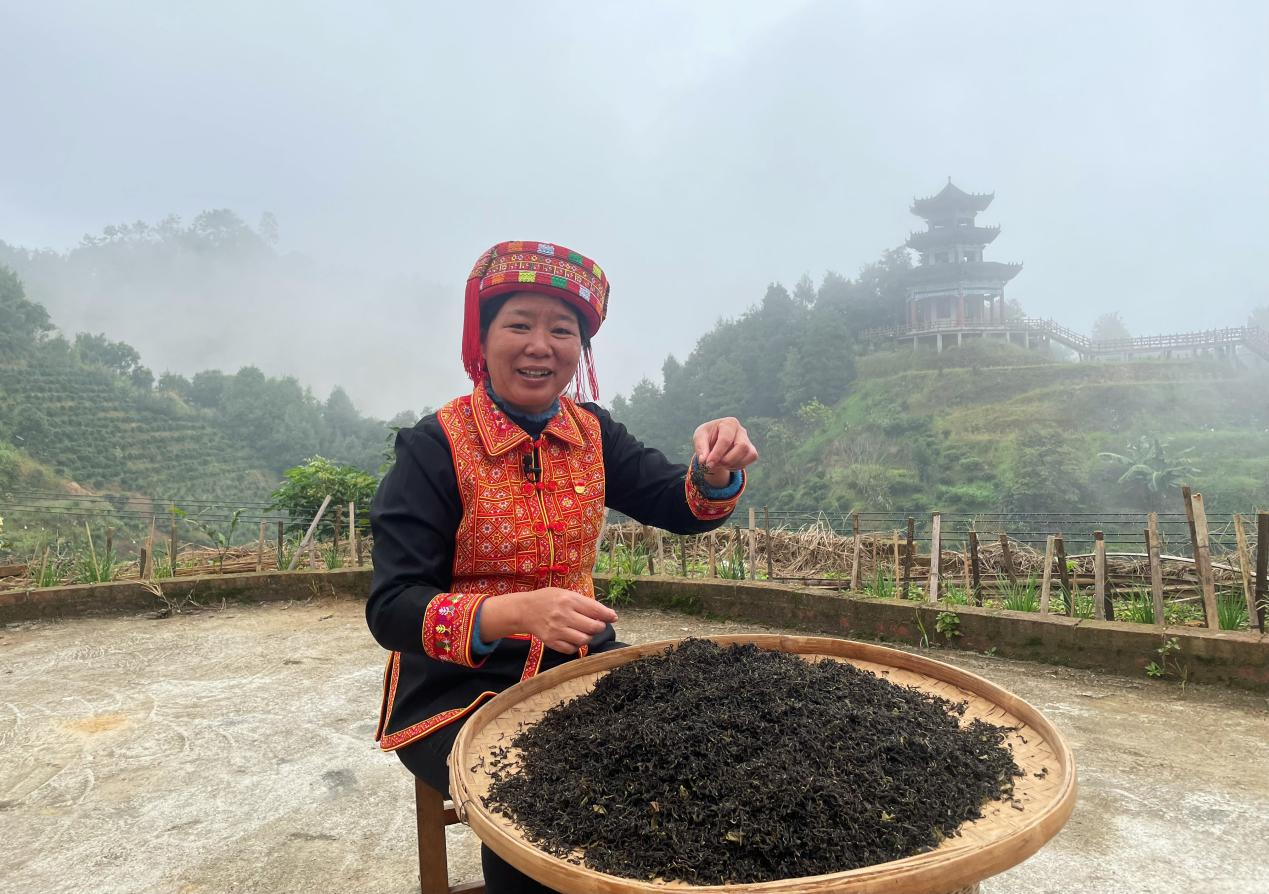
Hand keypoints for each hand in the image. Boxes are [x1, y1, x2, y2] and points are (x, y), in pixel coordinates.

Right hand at [480, 587, 616, 653]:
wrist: (524, 610)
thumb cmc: (548, 599)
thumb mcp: (565, 593)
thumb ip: (584, 602)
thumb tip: (606, 614)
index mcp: (569, 600)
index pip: (595, 610)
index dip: (608, 615)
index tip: (614, 617)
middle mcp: (563, 615)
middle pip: (593, 627)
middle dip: (600, 627)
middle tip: (598, 625)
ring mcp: (557, 630)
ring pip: (584, 640)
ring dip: (588, 637)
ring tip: (585, 632)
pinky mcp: (551, 642)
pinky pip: (571, 649)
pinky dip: (576, 646)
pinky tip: (574, 639)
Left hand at [692, 417, 758, 486]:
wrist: (714, 441)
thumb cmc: (707, 436)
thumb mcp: (699, 437)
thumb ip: (701, 447)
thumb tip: (704, 461)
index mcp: (729, 423)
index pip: (725, 440)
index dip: (717, 454)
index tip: (708, 464)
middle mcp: (741, 430)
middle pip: (741, 447)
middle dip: (727, 460)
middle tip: (714, 464)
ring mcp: (748, 441)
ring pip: (749, 454)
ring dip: (732, 464)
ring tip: (719, 463)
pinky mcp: (751, 451)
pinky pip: (750, 460)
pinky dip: (738, 466)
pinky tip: (727, 464)